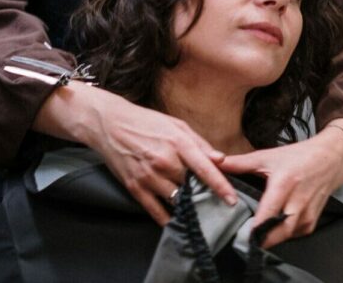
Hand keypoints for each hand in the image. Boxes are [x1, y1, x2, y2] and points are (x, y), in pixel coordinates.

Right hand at [34, 83, 236, 224]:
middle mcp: (164, 161)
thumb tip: (221, 159)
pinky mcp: (135, 188)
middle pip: (191, 186)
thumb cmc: (147, 123)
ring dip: (186, 206)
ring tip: (195, 207)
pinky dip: (167, 218)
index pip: (205, 169)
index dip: (221, 186)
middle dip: (202, 193)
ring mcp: (148, 176)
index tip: (232, 200)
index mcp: (178, 143)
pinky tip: (176, 219)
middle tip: (211, 198)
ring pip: (175, 200)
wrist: (111, 125)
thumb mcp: (177, 125)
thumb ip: (200, 144)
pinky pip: (155, 211)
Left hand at [219, 122, 342, 248]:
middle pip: (276, 234)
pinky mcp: (312, 222)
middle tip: (243, 237)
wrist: (331, 158)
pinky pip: (292, 236)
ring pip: (284, 238)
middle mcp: (298, 202)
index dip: (252, 230)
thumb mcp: (269, 156)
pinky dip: (281, 234)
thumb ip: (240, 162)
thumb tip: (215, 161)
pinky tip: (274, 226)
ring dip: (270, 238)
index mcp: (284, 184)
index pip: (266, 216)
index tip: (238, 233)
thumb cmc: (299, 156)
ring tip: (256, 232)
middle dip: (259, 238)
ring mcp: (307, 214)